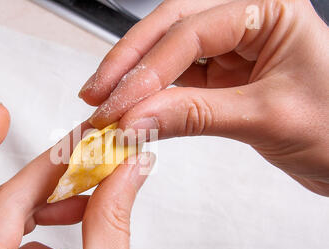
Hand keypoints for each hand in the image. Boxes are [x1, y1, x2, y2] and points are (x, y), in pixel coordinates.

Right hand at [79, 0, 328, 195]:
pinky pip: (176, 80)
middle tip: (97, 95)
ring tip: (104, 105)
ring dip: (134, 80)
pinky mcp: (220, 76)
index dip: (148, 70)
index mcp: (267, 9)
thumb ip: (196, 115)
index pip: (191, 32)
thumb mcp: (265, 118)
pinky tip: (131, 110)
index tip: (116, 105)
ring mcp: (231, 48)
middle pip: (169, 29)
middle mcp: (246, 20)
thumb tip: (134, 121)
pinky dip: (151, 97)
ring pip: (167, 53)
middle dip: (129, 64)